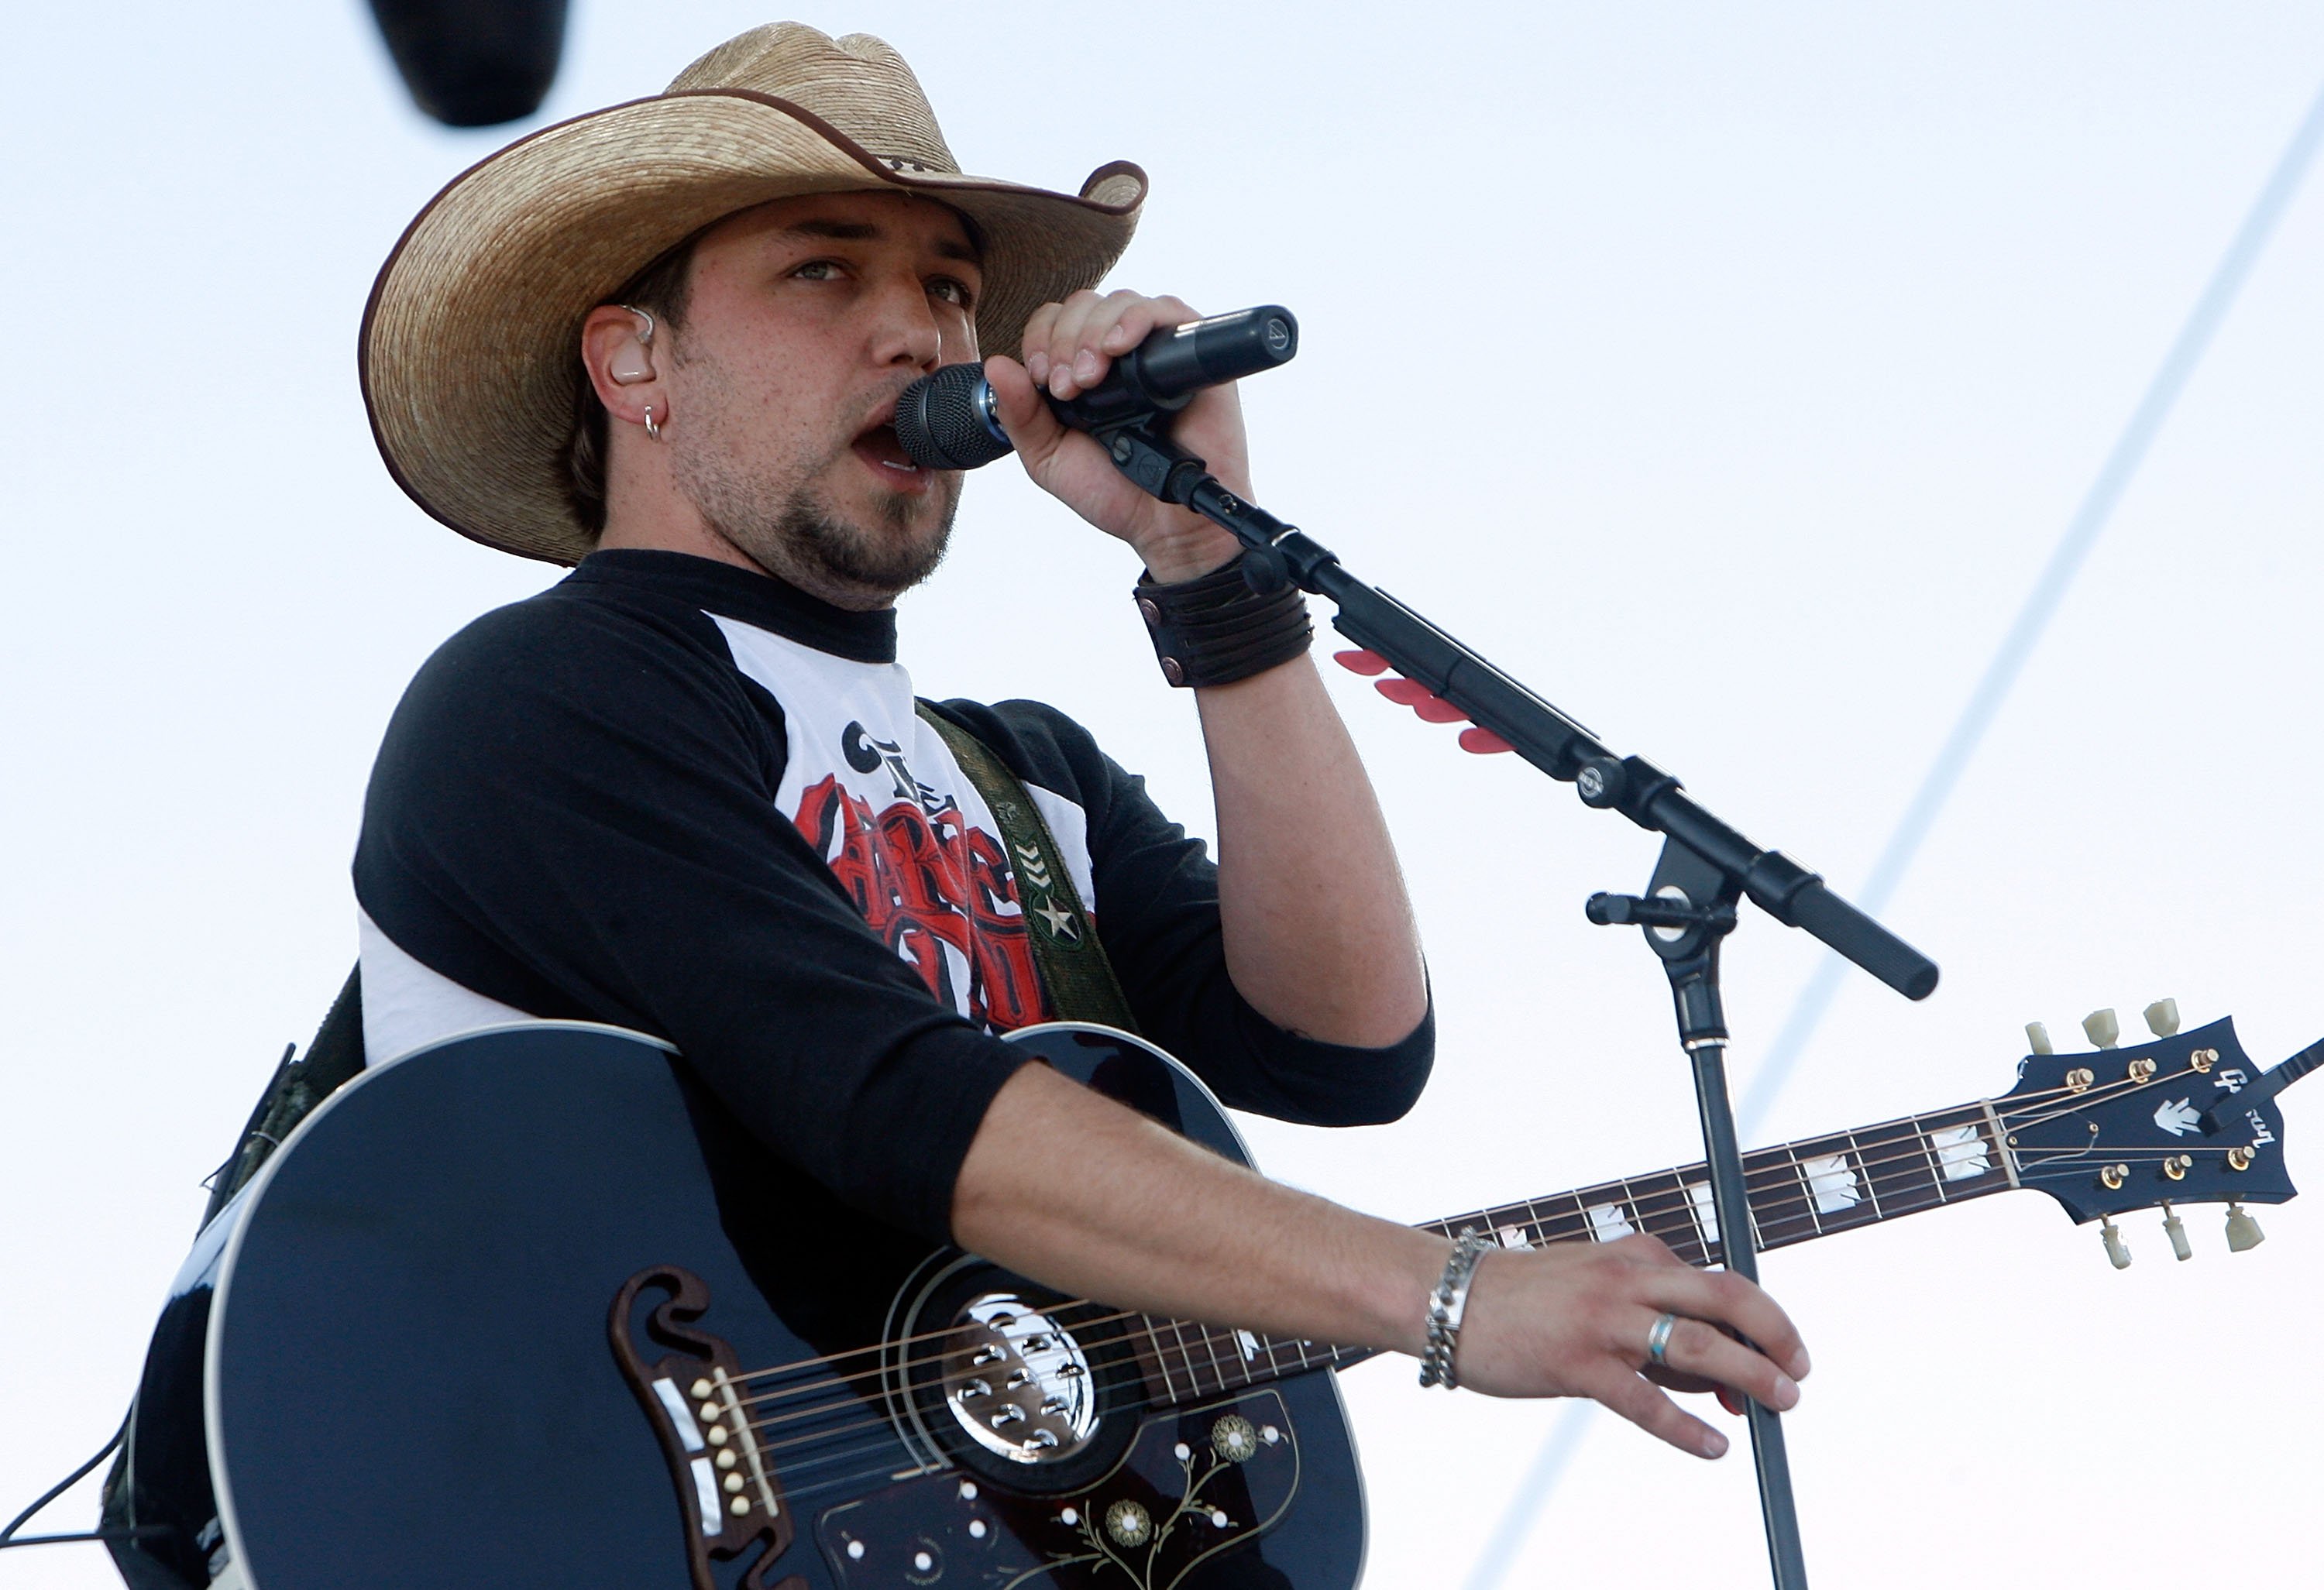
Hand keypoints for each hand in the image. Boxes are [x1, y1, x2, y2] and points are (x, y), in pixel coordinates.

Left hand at [984, 289, 1248, 582]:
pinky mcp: (1192, 355)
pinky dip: (1137, 319)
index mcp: (1082, 370)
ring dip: (1093, 333)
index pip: (1053, 321)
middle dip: (1065, 340)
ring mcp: (1156, 351)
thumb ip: (1020, 415)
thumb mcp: (1049, 458)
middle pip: (1084, 304)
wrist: (1166, 526)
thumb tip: (996, 365)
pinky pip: (1167, 310)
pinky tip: (1119, 348)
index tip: (1043, 380)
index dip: (1041, 340)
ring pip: (1119, 302)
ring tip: (1091, 378)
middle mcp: (1119, 355)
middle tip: (1068, 388)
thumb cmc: (1114, 493)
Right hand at [1450, 1233, 1810, 1459]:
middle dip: (1775, 1335)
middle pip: (1725, 1298)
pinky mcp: (1576, 1363)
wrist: (1450, 1299)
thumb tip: (1717, 1377)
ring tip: (1778, 1406)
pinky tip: (1711, 1449)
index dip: (1761, 1322)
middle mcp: (1626, 1280)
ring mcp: (1603, 1320)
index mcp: (1635, 1256)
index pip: (1719, 1283)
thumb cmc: (1527, 1300)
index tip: (1780, 1357)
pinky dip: (1684, 1428)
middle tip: (1798, 1374)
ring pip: (1697, 1344)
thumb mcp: (1597, 1290)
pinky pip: (1644, 1401)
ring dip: (1748, 1377)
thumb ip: (1655, 1322)